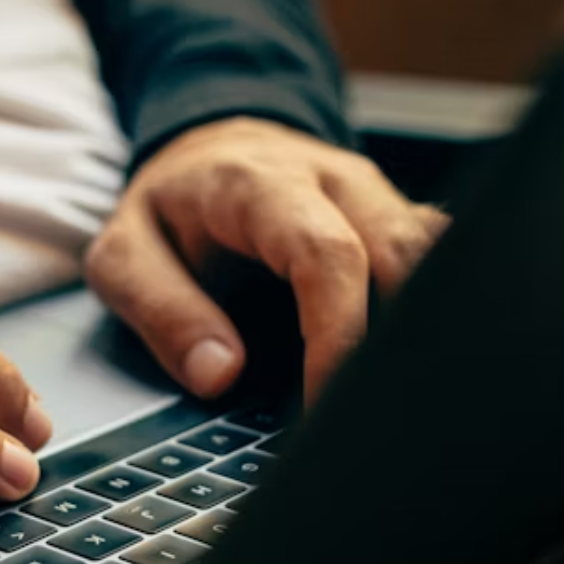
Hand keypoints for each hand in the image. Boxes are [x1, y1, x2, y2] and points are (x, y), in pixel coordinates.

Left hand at [86, 117, 448, 399]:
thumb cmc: (168, 207)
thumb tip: (219, 373)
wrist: (206, 149)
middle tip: (370, 415)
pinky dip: (433, 310)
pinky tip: (412, 363)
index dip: (339, 334)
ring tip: (395, 397)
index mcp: (261, 184)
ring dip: (425, 326)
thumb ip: (162, 310)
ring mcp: (374, 195)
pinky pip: (439, 257)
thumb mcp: (124, 254)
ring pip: (437, 255)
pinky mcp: (395, 217)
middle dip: (396, 341)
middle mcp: (333, 180)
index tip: (327, 401)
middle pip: (404, 253)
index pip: (328, 255)